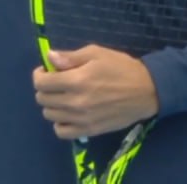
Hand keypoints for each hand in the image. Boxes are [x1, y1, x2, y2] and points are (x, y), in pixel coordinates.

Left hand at [32, 45, 159, 139]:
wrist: (147, 91)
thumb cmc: (121, 67)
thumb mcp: (96, 53)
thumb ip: (70, 57)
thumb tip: (49, 58)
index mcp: (76, 81)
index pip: (41, 83)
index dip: (39, 75)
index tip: (46, 71)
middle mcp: (76, 103)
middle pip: (42, 99)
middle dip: (45, 88)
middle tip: (56, 82)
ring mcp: (82, 119)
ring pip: (49, 115)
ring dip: (52, 104)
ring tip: (63, 96)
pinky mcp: (90, 131)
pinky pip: (62, 132)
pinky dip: (60, 122)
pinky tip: (68, 113)